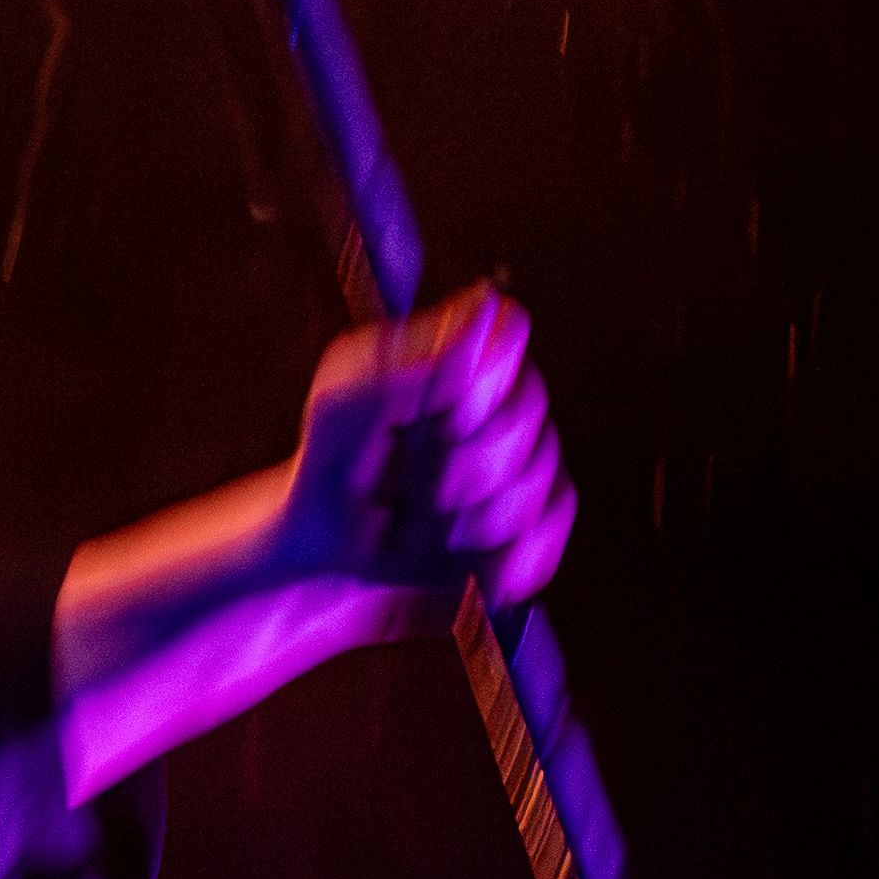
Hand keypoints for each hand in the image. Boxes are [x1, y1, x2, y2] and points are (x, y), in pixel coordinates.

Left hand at [270, 285, 577, 615]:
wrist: (326, 548)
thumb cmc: (328, 463)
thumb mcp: (345, 405)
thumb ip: (413, 361)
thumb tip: (487, 305)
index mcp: (447, 357)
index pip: (505, 336)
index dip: (479, 386)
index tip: (441, 422)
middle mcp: (490, 398)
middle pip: (529, 414)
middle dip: (473, 463)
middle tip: (422, 487)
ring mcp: (515, 455)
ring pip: (542, 478)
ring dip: (479, 517)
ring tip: (426, 524)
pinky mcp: (527, 512)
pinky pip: (552, 525)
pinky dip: (520, 554)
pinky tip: (486, 574)